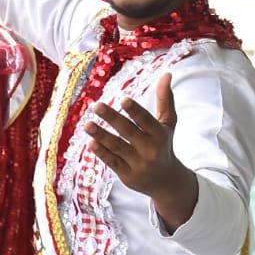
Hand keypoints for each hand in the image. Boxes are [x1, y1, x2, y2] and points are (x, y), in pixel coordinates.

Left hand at [83, 73, 198, 230]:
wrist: (166, 181)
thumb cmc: (163, 145)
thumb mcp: (167, 124)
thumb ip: (165, 99)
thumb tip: (166, 73)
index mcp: (159, 134)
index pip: (146, 121)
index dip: (135, 111)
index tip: (123, 99)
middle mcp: (150, 149)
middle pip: (129, 132)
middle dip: (112, 118)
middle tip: (96, 105)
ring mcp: (138, 164)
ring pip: (117, 147)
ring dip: (101, 135)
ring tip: (87, 124)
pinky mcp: (127, 175)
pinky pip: (112, 162)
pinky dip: (102, 153)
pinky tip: (90, 143)